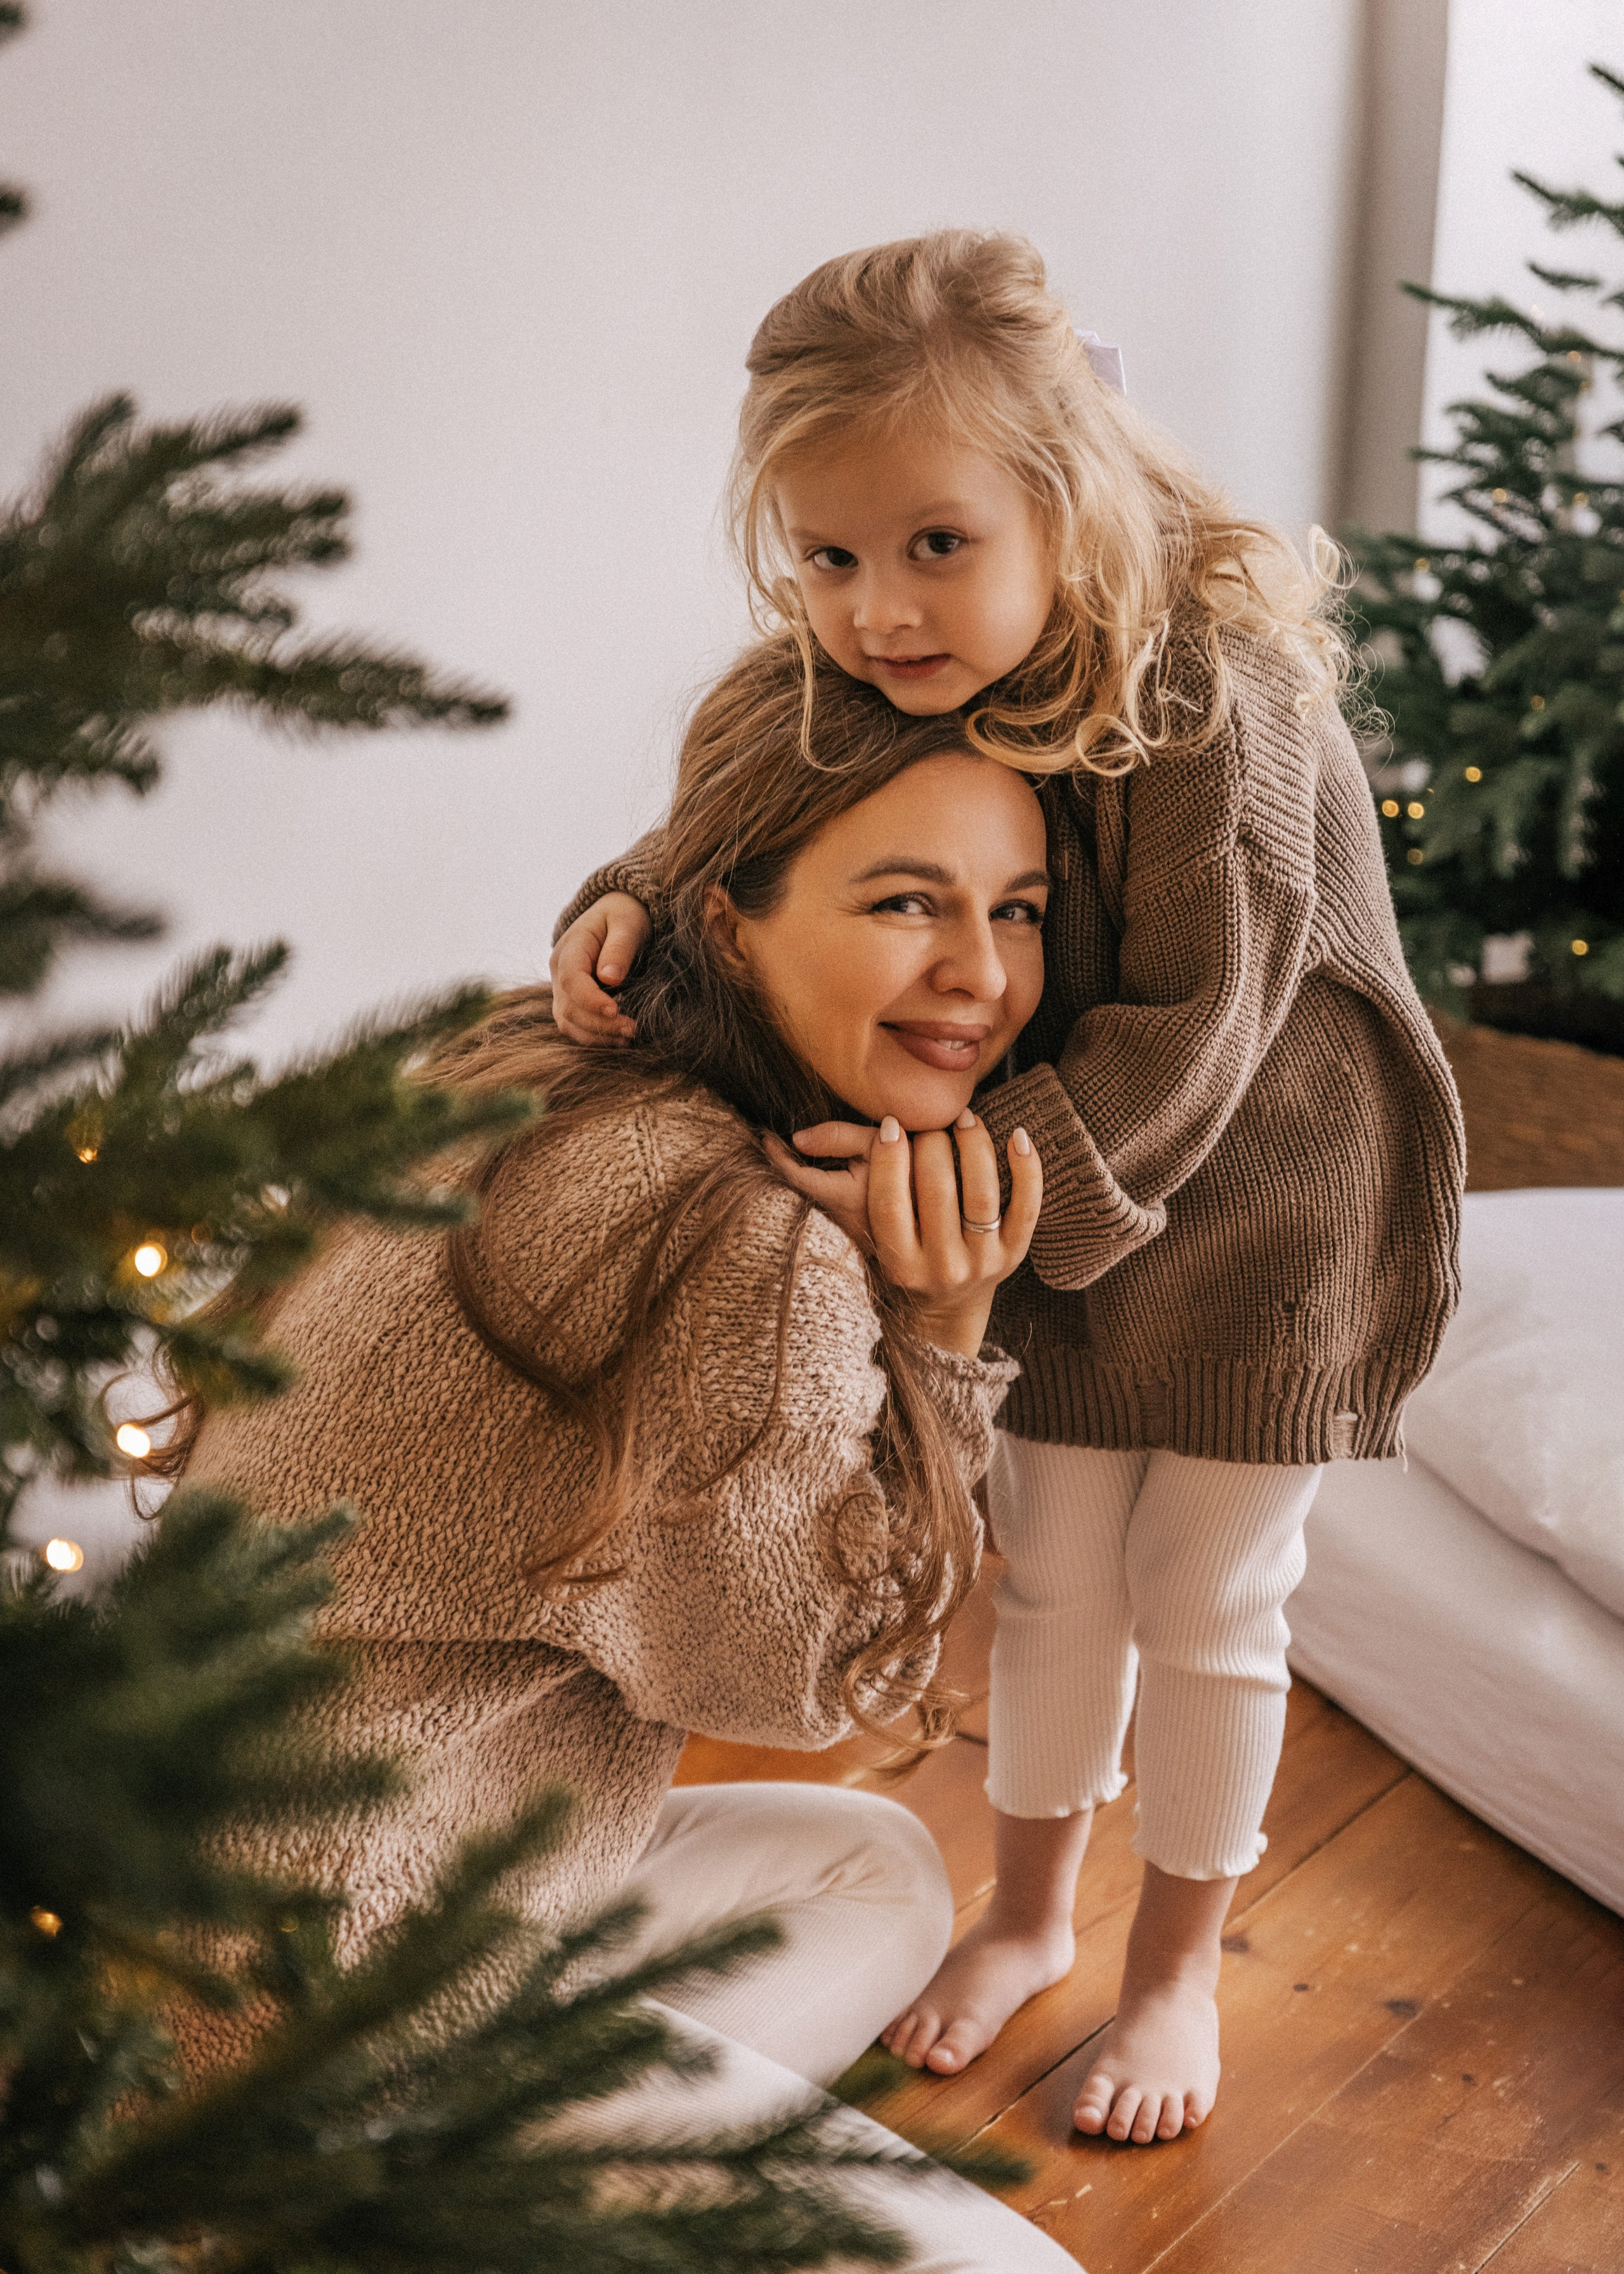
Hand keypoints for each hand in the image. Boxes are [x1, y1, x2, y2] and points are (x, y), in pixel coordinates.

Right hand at [549, 892, 652, 1043]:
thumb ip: (619, 948)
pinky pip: (576, 1026)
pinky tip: (620, 1039)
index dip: (590, 1000)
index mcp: (570, 949)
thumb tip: (611, 978)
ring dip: (596, 1035)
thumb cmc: (623, 916)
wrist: (615, 916)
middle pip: (568, 1007)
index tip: (616, 1011)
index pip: (572, 980)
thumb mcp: (626, 923)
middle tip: (633, 1029)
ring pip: (568, 1022)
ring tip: (628, 1037)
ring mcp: (563, 989)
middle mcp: (559, 972)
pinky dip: (595, 1037)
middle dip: (599, 1023)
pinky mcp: (572, 1002)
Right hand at [765, 1110, 1040, 1359]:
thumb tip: (782, 1142)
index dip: (889, 1157)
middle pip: (936, 1190)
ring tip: (964, 1119)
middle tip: (929, 1122)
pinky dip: (1027, 1169)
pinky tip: (1018, 1136)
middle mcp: (940, 1267)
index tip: (891, 1124)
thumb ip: (837, 1188)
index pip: (889, 1203)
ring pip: (981, 1192)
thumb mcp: (867, 1235)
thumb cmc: (901, 1256)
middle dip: (931, 1143)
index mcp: (898, 1262)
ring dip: (974, 1145)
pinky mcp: (1015, 1254)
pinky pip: (1027, 1206)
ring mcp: (982, 1262)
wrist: (948, 1309)